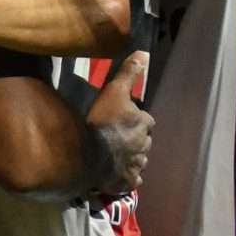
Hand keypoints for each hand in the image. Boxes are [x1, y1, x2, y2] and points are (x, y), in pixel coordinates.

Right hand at [82, 51, 153, 204]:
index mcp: (144, 124)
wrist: (88, 153)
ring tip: (118, 157)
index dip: (138, 120)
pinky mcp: (126, 182)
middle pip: (144, 142)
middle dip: (136, 140)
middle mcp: (144, 146)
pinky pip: (132, 181)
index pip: (147, 121)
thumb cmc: (101, 120)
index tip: (126, 120)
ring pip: (139, 161)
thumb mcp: (114, 90)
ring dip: (132, 159)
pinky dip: (128, 178)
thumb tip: (144, 53)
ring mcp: (136, 165)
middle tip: (119, 139)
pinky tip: (119, 176)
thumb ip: (128, 73)